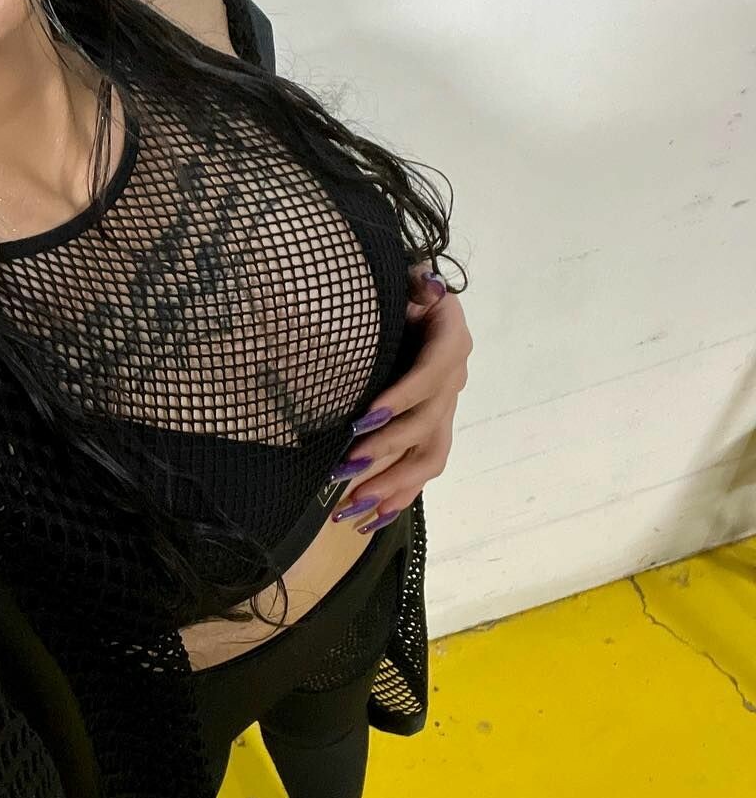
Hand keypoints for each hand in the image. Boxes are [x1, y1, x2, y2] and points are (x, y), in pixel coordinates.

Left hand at [327, 268, 470, 529]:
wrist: (417, 300)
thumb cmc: (405, 288)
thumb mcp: (407, 277)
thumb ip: (416, 284)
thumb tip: (425, 283)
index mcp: (451, 342)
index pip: (431, 375)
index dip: (402, 398)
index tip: (364, 419)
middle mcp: (453, 381)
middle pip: (428, 427)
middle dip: (386, 452)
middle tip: (345, 470)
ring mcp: (445, 411)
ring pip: (427, 459)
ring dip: (390, 486)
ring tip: (353, 507)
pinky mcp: (432, 433)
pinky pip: (420, 472)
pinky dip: (396, 498)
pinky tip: (368, 520)